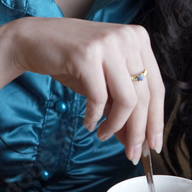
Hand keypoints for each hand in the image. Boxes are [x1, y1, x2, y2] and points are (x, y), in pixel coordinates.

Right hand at [6, 18, 163, 162]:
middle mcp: (128, 38)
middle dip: (138, 131)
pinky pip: (98, 98)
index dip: (157, 120)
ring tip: (104, 135)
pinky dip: (94, 117)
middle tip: (132, 153)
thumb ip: (121, 105)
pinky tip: (89, 123)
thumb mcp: (104, 80)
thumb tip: (136, 140)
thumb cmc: (71, 61)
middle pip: (144, 97)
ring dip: (116, 126)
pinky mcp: (86, 55)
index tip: (153, 145)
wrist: (34, 40)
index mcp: (139, 39)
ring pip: (127, 100)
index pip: (156, 87)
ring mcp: (108, 44)